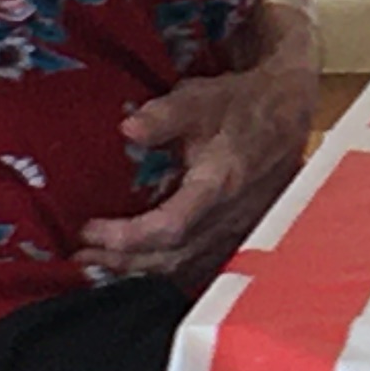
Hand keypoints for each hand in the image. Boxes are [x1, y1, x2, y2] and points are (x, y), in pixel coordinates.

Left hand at [78, 22, 317, 276]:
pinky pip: (200, 267)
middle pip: (171, 257)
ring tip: (102, 263)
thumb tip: (127, 129)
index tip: (89, 230)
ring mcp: (237, 230)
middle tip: (80, 254)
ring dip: (140, 270)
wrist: (289, 111)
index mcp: (219, 185)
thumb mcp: (201, 98)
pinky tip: (143, 267)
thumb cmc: (242, 104)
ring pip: (184, 268)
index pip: (169, 228)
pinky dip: (166, 272)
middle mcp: (230, 217)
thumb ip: (164, 115)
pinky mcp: (240, 234)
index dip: (126, 237)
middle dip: (121, 260)